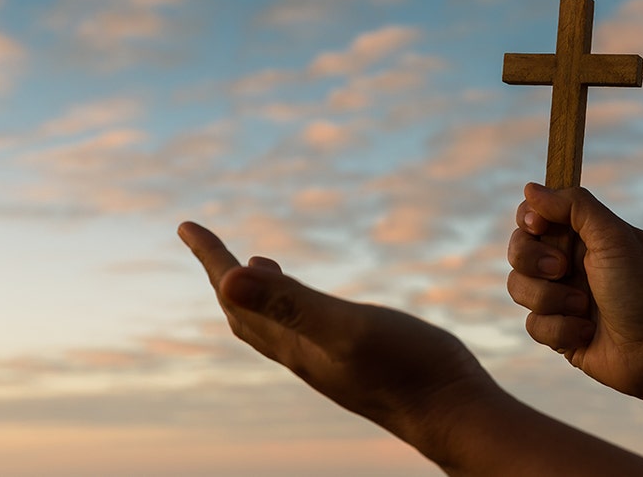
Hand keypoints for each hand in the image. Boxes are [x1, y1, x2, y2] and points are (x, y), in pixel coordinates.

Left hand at [177, 221, 495, 468]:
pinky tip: (314, 301)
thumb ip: (288, 303)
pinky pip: (306, 330)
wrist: (455, 417)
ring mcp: (328, 361)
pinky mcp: (355, 362)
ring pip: (274, 324)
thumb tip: (228, 278)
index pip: (235, 294)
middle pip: (243, 312)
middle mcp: (301, 354)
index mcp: (291, 342)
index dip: (210, 258)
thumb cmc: (406, 371)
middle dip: (222, 274)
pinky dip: (294, 306)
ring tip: (254, 263)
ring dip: (256, 292)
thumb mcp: (344, 327)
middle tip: (204, 242)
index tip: (187, 225)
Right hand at [506, 183, 642, 398]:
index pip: (536, 215)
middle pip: (518, 250)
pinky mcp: (558, 331)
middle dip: (533, 261)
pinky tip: (587, 332)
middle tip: (562, 270)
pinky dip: (559, 329)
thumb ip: (574, 207)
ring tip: (583, 308)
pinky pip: (532, 325)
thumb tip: (530, 188)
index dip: (529, 219)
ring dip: (550, 299)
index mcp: (584, 236)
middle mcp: (569, 264)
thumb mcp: (614, 238)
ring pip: (518, 288)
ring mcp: (561, 297)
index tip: (537, 226)